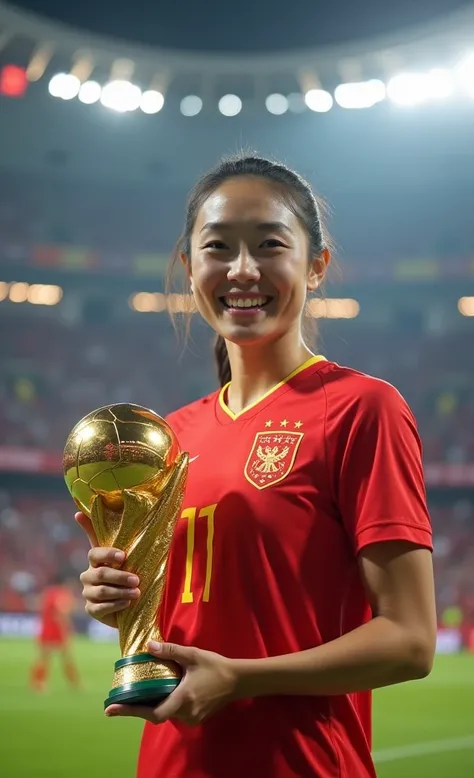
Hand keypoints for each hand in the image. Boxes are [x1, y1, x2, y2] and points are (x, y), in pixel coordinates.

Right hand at [76, 512, 140, 628]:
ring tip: (137, 593)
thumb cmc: (126, 572)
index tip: (123, 555)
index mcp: (96, 559)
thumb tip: (88, 510)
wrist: (128, 602)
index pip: (95, 552)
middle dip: (120, 576)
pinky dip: (115, 605)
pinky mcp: (91, 609)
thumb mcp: (125, 555)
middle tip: (137, 579)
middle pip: (100, 573)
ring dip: (120, 592)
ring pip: (101, 591)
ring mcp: (88, 592)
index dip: (108, 553)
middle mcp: (88, 575)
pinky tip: (127, 603)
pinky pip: (99, 608)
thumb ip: (113, 535)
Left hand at [105, 640, 237, 725]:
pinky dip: (164, 703)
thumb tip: (148, 645)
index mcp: (182, 699)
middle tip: (118, 700)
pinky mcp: (196, 717)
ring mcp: (191, 717)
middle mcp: (185, 713)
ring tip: (136, 694)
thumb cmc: (215, 667)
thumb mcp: (192, 655)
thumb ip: (170, 651)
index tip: (111, 710)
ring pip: (165, 713)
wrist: (238, 680)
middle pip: (156, 714)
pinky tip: (159, 692)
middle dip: (137, 708)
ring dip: (152, 704)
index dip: (130, 712)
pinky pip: (174, 712)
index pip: (152, 713)